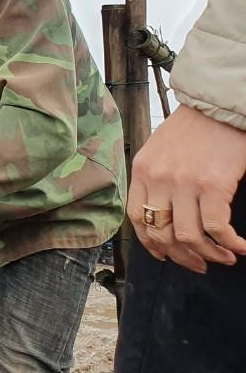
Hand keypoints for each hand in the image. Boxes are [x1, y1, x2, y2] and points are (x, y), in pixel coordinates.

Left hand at [129, 105, 245, 272]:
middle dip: (181, 256)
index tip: (166, 255)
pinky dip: (229, 243)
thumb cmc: (194, 129)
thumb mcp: (159, 150)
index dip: (151, 244)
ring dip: (208, 255)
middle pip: (161, 233)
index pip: (137, 218)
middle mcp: (158, 179)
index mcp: (142, 171)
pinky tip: (240, 247)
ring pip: (189, 236)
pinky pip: (217, 228)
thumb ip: (156, 178)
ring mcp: (183, 183)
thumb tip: (162, 214)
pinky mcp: (212, 185)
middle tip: (199, 265)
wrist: (218, 107)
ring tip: (223, 258)